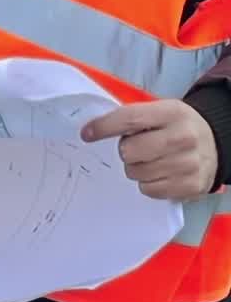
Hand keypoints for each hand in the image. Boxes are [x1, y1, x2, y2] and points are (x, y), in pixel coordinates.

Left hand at [81, 100, 218, 200]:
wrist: (215, 143)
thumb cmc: (176, 126)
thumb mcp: (159, 111)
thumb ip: (132, 117)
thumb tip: (95, 129)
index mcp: (171, 113)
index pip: (129, 119)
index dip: (103, 127)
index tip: (86, 134)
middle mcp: (183, 138)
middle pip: (130, 151)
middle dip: (125, 150)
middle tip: (134, 148)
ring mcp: (189, 164)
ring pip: (137, 173)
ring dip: (135, 168)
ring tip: (148, 160)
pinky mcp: (192, 186)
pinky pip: (150, 190)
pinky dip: (147, 183)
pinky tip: (158, 173)